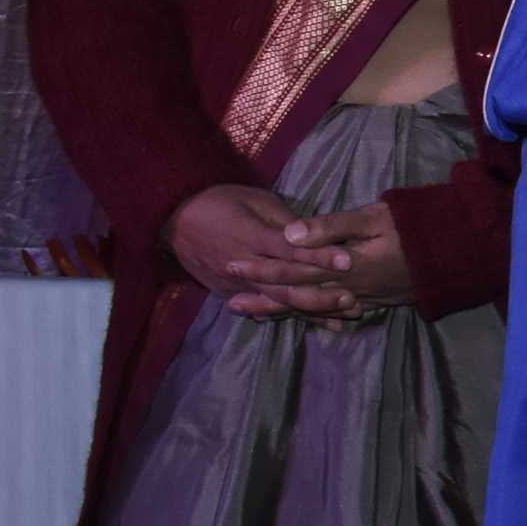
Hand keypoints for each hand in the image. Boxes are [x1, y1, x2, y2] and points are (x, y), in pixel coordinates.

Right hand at [170, 182, 391, 317]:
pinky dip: (292, 316)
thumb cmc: (221, 201)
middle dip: (320, 294)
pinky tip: (321, 324)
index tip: (348, 260)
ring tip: (344, 317)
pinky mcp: (229, 294)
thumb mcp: (256, 200)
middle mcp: (245, 266)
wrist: (173, 218)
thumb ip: (286, 221)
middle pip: (286, 285)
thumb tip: (317, 234)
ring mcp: (236, 284)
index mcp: (252, 236)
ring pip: (279, 302)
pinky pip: (264, 307)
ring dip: (313, 311)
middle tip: (353, 299)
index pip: (290, 249)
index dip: (319, 255)